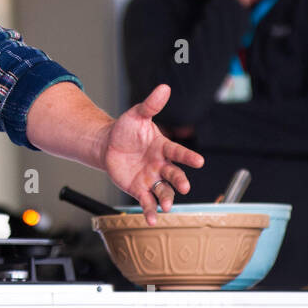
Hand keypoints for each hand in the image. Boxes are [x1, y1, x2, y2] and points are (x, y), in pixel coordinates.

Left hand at [100, 83, 204, 225]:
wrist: (108, 145)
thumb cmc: (125, 129)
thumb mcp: (136, 115)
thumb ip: (150, 105)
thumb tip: (164, 87)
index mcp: (163, 147)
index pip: (178, 152)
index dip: (188, 157)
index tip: (199, 162)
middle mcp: (161, 165)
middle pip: (174, 174)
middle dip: (179, 181)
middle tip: (184, 187)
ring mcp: (151, 178)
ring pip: (163, 191)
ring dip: (166, 199)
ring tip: (166, 207)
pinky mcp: (139, 189)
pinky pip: (147, 201)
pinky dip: (150, 211)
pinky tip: (151, 220)